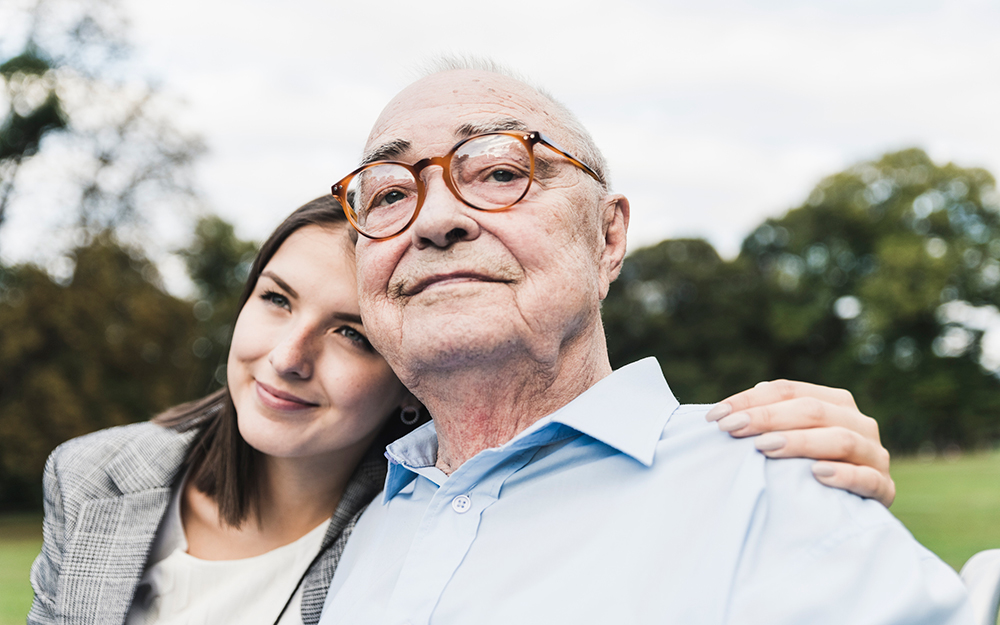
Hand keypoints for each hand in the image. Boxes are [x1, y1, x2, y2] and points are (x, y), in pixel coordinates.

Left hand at [705, 380, 893, 506]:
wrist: (855, 508)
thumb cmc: (809, 467)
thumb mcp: (791, 439)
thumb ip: (772, 419)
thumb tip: (741, 401)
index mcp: (836, 402)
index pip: (789, 390)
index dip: (749, 400)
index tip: (716, 415)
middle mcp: (859, 422)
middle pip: (812, 410)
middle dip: (767, 417)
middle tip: (732, 428)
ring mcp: (875, 454)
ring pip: (840, 439)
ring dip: (800, 442)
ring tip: (765, 447)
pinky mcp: (885, 488)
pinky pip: (867, 478)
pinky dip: (843, 474)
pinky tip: (817, 474)